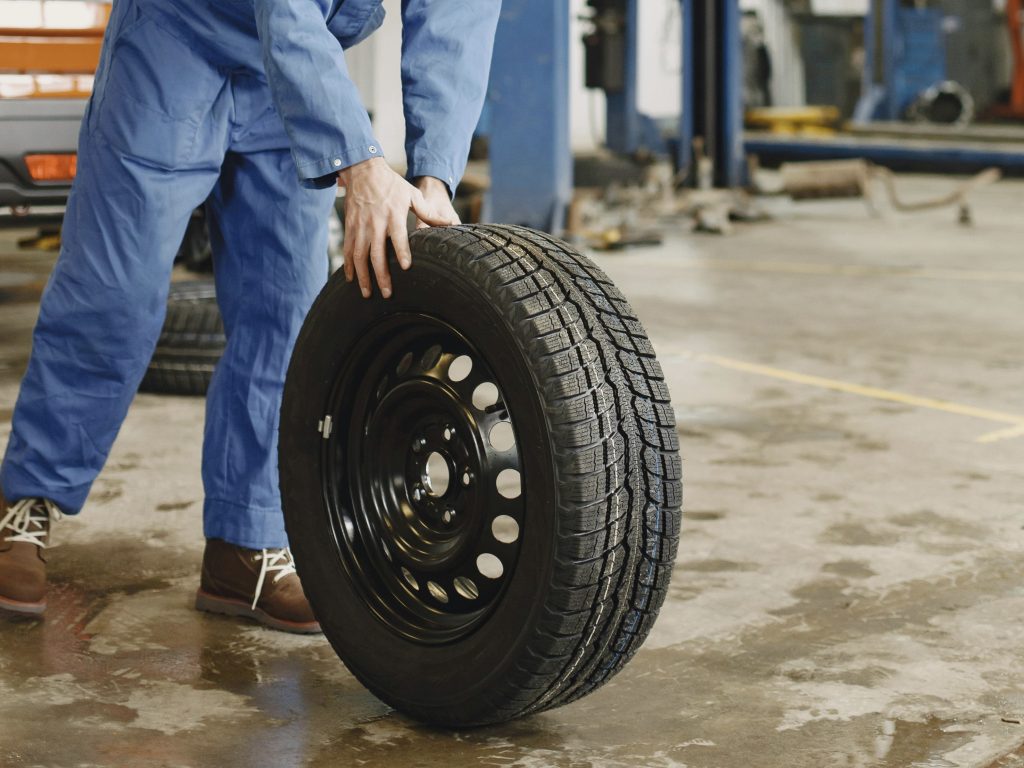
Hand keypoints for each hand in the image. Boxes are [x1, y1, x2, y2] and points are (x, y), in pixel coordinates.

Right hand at [339, 158, 454, 298]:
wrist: (363, 171)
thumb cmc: (391, 184)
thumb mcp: (411, 194)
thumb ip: (428, 212)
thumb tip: (449, 223)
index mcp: (393, 214)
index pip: (398, 236)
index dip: (402, 251)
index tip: (406, 267)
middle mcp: (375, 222)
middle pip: (376, 253)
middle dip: (381, 275)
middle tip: (387, 293)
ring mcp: (360, 226)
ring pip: (359, 256)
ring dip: (363, 276)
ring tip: (367, 293)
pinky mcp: (350, 227)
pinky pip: (348, 249)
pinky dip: (348, 266)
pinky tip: (352, 279)